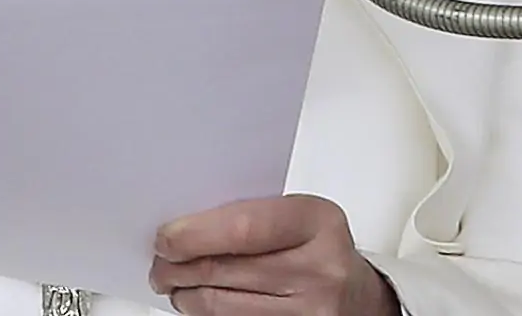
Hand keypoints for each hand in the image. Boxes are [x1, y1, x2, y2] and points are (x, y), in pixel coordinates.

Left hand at [149, 195, 396, 315]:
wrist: (361, 297)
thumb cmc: (321, 248)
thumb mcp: (299, 217)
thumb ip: (251, 216)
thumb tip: (184, 224)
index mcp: (316, 222)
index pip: (242, 228)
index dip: (194, 235)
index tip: (165, 238)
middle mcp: (318, 269)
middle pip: (224, 270)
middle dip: (178, 266)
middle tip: (160, 262)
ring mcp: (310, 312)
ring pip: (221, 306)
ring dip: (185, 295)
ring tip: (174, 283)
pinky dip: (206, 315)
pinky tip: (198, 302)